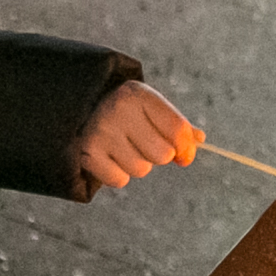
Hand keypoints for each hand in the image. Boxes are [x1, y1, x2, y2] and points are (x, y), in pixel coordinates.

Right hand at [78, 82, 199, 190]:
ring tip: (123, 148)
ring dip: (138, 164)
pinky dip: (118, 174)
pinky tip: (109, 158)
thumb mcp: (151, 108)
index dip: (186, 148)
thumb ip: (177, 125)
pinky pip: (119, 180)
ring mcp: (100, 132)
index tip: (184, 153)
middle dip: (159, 155)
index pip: (178, 130)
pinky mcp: (86, 153)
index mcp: (139, 94)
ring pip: (141, 169)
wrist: (77, 109)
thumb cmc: (125, 111)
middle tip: (144, 144)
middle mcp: (118, 110)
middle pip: (163, 155)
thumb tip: (199, 141)